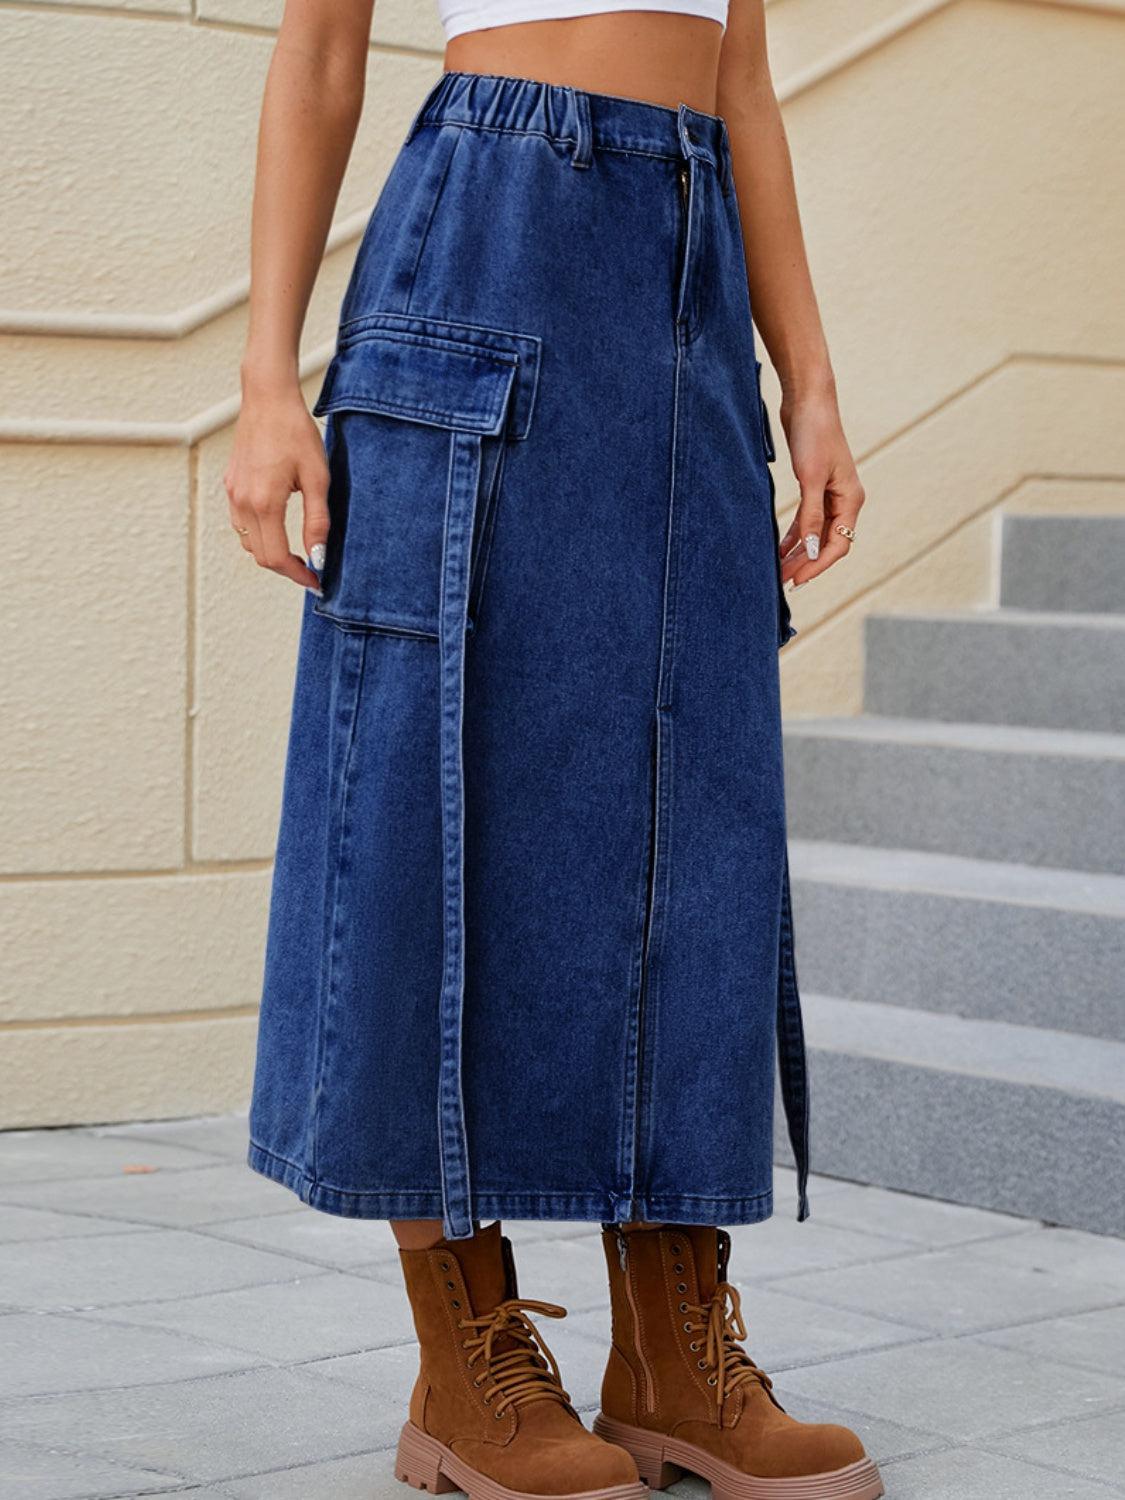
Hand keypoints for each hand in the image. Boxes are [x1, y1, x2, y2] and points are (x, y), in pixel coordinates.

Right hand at [224, 379, 328, 590]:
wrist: (268, 399)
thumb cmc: (296, 433)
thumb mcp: (317, 478)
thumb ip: (317, 521)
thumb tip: (318, 556)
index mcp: (264, 503)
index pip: (275, 558)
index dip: (297, 575)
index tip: (316, 581)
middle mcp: (242, 502)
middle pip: (260, 555)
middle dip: (286, 568)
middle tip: (312, 569)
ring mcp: (233, 494)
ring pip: (249, 542)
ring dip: (271, 552)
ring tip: (298, 550)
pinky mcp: (231, 485)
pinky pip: (242, 523)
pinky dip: (260, 534)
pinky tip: (279, 526)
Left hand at [776, 390, 864, 588]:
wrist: (808, 402)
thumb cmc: (814, 435)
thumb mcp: (811, 479)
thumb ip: (811, 517)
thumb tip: (809, 550)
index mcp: (851, 501)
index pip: (837, 546)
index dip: (816, 566)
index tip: (795, 580)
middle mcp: (845, 501)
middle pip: (827, 543)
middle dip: (805, 563)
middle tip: (782, 581)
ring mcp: (831, 495)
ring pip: (816, 534)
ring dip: (798, 552)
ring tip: (779, 569)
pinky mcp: (815, 487)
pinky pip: (807, 520)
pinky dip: (795, 535)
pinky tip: (780, 548)